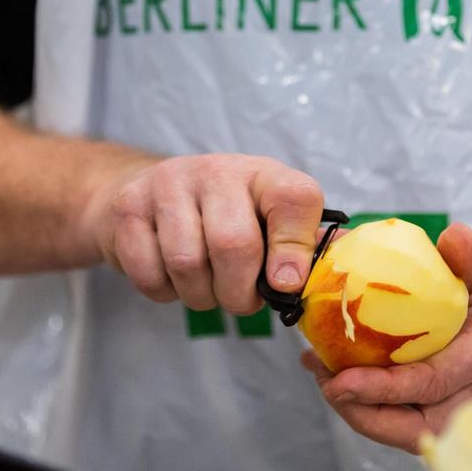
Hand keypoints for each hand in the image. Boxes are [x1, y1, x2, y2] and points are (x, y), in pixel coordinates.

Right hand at [88, 154, 322, 311]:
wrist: (150, 191)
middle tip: (240, 300)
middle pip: (233, 244)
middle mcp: (219, 170)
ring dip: (200, 296)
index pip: (295, 201)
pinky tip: (172, 277)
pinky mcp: (128, 206)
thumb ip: (303, 247)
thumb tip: (343, 278)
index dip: (294, 249)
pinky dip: (164, 292)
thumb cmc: (227, 215)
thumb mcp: (269, 220)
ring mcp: (169, 183)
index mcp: (267, 175)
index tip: (286, 284)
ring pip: (187, 262)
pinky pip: (148, 272)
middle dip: (239, 293)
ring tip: (207, 288)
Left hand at [303, 222, 471, 452]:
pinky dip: (381, 395)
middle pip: (421, 425)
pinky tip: (348, 364)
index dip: (385, 388)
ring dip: (368, 408)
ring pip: (417, 423)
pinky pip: (419, 404)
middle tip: (324, 379)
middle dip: (367, 414)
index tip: (340, 379)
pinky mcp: (463, 382)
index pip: (436, 383)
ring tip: (324, 371)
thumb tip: (449, 243)